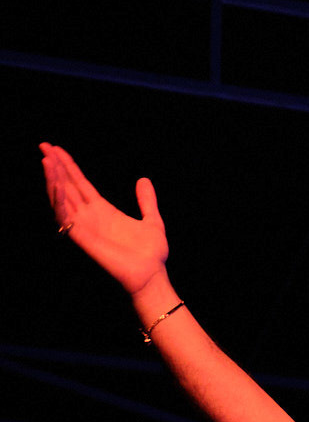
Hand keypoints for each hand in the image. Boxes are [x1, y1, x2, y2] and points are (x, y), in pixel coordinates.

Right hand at [41, 142, 168, 294]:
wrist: (152, 277)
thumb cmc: (151, 255)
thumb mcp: (152, 221)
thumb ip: (146, 201)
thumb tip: (143, 179)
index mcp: (103, 211)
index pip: (80, 184)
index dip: (68, 167)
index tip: (56, 149)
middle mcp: (90, 217)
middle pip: (67, 187)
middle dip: (55, 167)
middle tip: (44, 145)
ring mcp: (85, 227)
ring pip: (61, 199)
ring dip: (53, 179)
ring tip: (46, 159)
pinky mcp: (83, 239)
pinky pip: (65, 217)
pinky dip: (59, 201)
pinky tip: (57, 184)